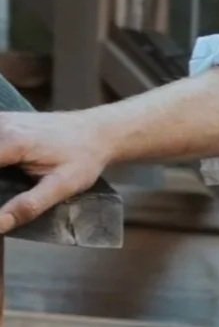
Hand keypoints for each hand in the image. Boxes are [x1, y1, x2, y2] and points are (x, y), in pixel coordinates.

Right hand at [0, 107, 113, 234]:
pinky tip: (5, 175)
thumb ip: (30, 206)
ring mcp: (0, 121)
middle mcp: (1, 126)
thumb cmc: (85, 157)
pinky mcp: (1, 122)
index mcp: (13, 142)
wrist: (99, 131)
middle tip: (3, 194)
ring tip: (4, 186)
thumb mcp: (65, 186)